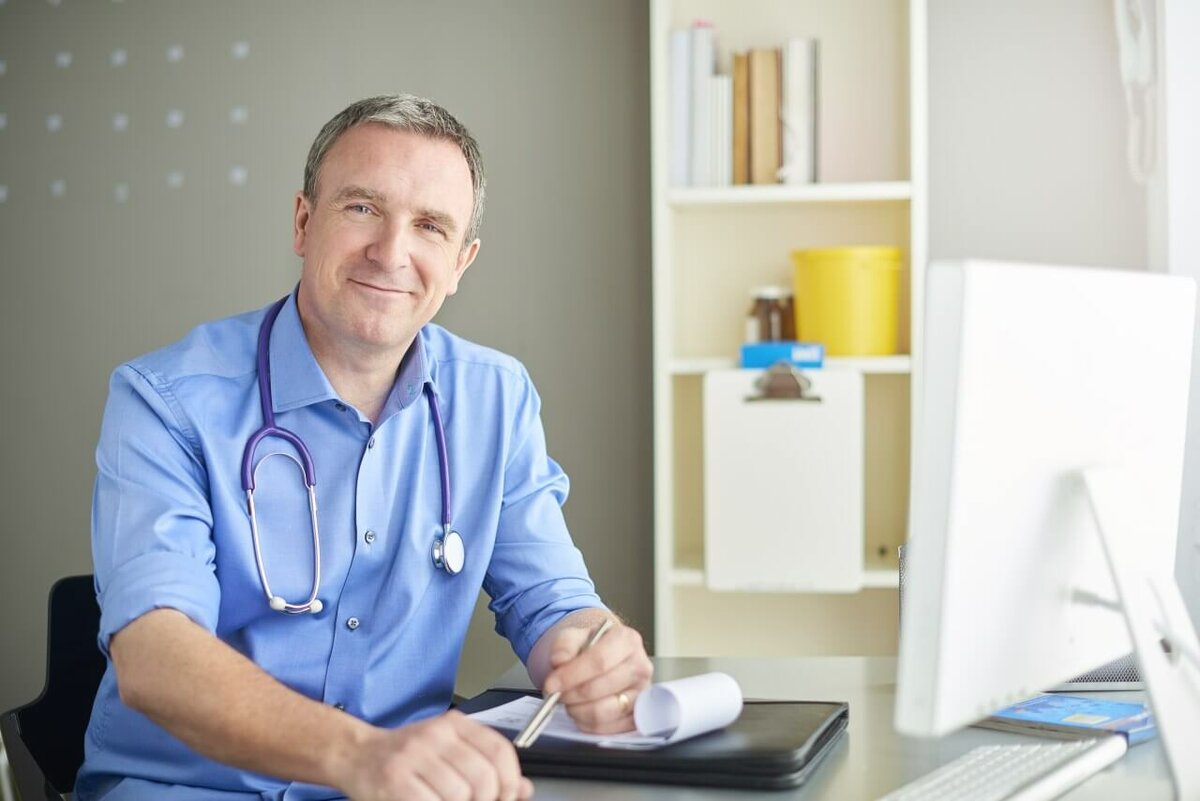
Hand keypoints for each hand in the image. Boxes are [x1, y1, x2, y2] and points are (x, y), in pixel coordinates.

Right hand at [339, 710, 532, 800]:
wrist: (357, 754)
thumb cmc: (406, 756)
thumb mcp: (450, 751)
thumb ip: (487, 766)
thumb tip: (525, 789)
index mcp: (454, 724)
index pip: (500, 751)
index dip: (510, 782)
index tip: (506, 797)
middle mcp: (436, 735)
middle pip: (483, 778)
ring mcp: (414, 756)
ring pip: (460, 795)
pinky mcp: (395, 780)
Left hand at [541, 620, 653, 734]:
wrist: (603, 659)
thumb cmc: (590, 648)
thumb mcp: (573, 636)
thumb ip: (564, 645)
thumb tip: (560, 661)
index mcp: (627, 640)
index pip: (599, 661)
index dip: (572, 676)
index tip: (552, 684)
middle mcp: (640, 666)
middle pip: (601, 687)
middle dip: (572, 694)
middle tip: (556, 694)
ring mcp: (642, 694)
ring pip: (605, 711)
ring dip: (578, 711)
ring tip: (569, 702)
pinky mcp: (637, 716)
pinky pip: (610, 729)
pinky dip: (589, 725)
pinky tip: (580, 713)